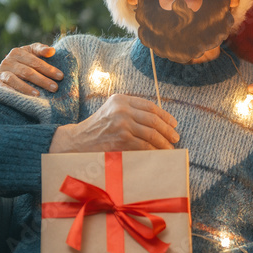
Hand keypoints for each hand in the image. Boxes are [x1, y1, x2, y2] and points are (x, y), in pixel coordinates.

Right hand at [0, 43, 62, 95]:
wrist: (6, 71)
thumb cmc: (25, 62)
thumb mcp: (33, 53)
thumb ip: (42, 50)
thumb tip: (52, 51)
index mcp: (18, 52)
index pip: (35, 61)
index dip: (48, 69)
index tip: (60, 76)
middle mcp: (7, 61)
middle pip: (27, 72)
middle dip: (42, 80)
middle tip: (55, 88)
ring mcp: (0, 72)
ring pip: (13, 80)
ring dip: (26, 88)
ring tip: (38, 95)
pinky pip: (3, 88)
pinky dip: (12, 92)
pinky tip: (22, 98)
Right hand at [49, 94, 179, 152]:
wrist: (76, 141)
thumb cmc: (97, 127)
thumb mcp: (112, 111)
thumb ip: (132, 110)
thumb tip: (160, 120)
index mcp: (121, 99)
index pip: (150, 106)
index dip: (165, 116)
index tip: (174, 124)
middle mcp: (122, 109)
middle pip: (153, 119)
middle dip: (167, 130)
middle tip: (175, 137)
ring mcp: (122, 124)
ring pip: (151, 133)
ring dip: (164, 142)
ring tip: (170, 147)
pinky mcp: (122, 139)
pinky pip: (145, 145)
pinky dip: (155, 150)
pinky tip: (160, 153)